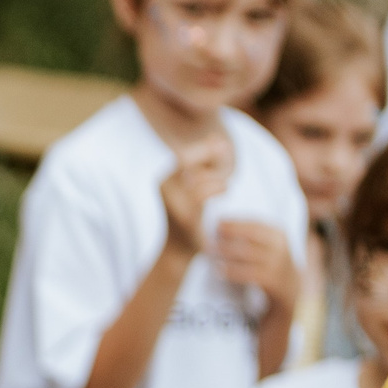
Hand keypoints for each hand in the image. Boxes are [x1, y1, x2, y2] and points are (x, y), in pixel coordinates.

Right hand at [159, 134, 233, 258]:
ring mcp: (172, 203)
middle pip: (188, 160)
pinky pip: (202, 193)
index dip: (203, 149)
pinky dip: (218, 187)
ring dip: (218, 176)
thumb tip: (216, 136)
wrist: (177, 251)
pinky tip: (226, 189)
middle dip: (211, 159)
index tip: (221, 153)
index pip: (182, 154)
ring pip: (198, 176)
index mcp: (161, 179)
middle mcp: (161, 189)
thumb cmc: (187, 214)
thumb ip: (205, 159)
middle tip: (226, 169)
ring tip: (226, 183)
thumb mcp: (195, 182)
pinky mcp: (186, 216)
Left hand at [212, 218, 298, 306]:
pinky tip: (218, 269)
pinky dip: (230, 271)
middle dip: (229, 236)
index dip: (236, 223)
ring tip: (210, 251)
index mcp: (278, 234)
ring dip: (225, 252)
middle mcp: (279, 247)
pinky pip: (246, 274)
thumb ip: (252, 234)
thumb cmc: (270, 260)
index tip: (218, 222)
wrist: (289, 285)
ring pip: (246, 255)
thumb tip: (222, 226)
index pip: (255, 224)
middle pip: (249, 238)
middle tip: (210, 237)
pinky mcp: (270, 280)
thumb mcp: (269, 243)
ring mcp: (276, 264)